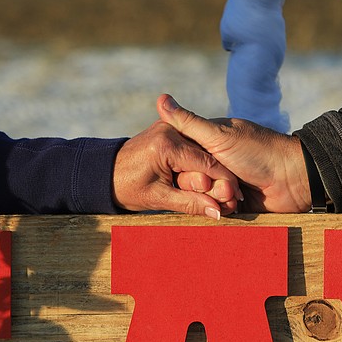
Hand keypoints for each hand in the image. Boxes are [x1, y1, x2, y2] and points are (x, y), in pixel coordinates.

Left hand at [112, 120, 241, 218]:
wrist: (104, 174)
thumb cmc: (127, 189)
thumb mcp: (158, 199)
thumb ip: (189, 203)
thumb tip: (218, 212)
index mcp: (166, 145)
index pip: (206, 164)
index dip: (224, 182)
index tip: (237, 197)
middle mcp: (170, 130)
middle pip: (207, 156)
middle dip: (220, 179)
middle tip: (232, 200)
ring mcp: (169, 128)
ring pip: (202, 152)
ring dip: (212, 172)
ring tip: (224, 194)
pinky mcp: (169, 131)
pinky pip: (192, 149)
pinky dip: (201, 165)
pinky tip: (209, 182)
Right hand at [156, 94, 311, 212]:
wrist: (292, 179)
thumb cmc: (258, 151)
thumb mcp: (219, 136)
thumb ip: (188, 122)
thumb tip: (160, 98)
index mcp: (207, 142)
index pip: (178, 157)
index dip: (185, 166)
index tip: (200, 170)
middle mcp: (211, 161)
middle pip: (187, 180)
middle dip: (205, 185)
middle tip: (229, 182)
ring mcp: (221, 181)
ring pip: (200, 196)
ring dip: (217, 197)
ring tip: (237, 194)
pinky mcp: (231, 200)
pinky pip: (215, 209)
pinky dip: (223, 209)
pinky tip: (235, 206)